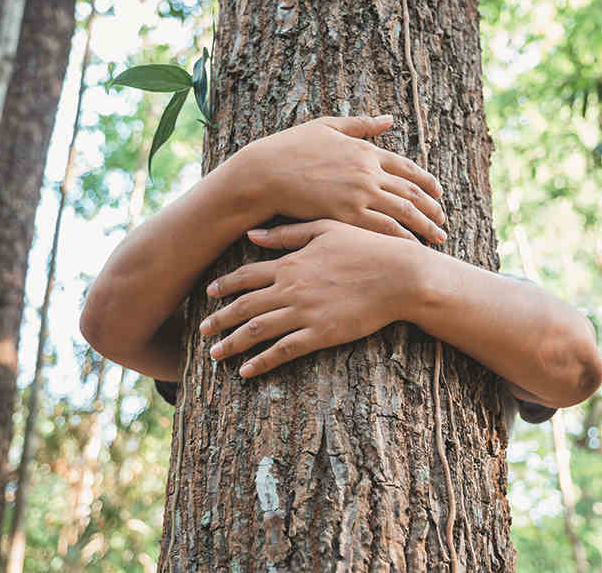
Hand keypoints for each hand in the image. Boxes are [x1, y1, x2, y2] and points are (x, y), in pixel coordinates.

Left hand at [198, 220, 421, 377]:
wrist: (398, 275)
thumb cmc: (366, 248)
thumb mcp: (325, 229)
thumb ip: (287, 234)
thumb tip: (252, 234)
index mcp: (291, 263)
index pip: (247, 276)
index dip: (225, 286)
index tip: (209, 294)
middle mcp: (291, 289)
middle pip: (244, 307)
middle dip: (219, 320)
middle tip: (202, 331)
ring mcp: (304, 313)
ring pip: (256, 331)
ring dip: (232, 344)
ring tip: (215, 355)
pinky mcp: (320, 334)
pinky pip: (283, 351)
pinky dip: (261, 362)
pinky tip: (246, 372)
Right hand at [240, 115, 446, 243]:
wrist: (265, 173)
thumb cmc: (289, 148)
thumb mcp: (327, 127)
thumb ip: (360, 125)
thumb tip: (389, 119)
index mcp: (365, 150)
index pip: (407, 168)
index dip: (426, 182)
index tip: (438, 192)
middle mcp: (368, 172)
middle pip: (411, 193)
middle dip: (432, 208)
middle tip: (444, 220)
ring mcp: (359, 194)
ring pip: (403, 214)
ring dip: (424, 227)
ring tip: (438, 238)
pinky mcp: (346, 215)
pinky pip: (383, 230)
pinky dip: (401, 239)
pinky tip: (412, 248)